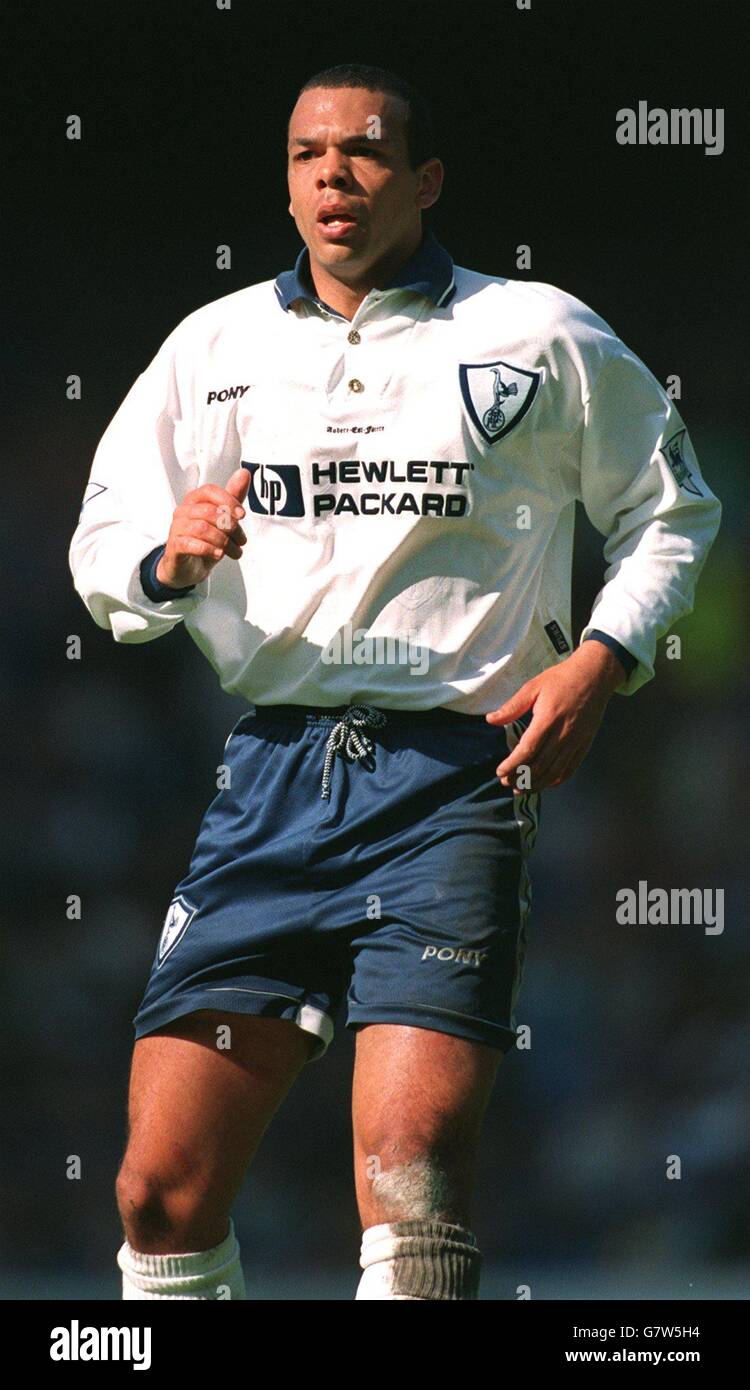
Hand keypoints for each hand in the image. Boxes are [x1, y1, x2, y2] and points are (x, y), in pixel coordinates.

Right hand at [156, 468, 250, 588]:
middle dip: (230, 527)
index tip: (242, 515)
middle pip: (209, 511)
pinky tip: (218, 554)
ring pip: (202, 529)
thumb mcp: (223, 520)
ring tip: (234, 552)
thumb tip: (245, 473)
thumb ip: (233, 498)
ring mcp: (176, 529)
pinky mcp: (174, 547)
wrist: (187, 568)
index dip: (228, 501)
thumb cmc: (206, 541)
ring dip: (223, 541)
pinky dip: (207, 549)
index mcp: (194, 500)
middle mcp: (183, 511)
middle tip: (241, 541)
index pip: (210, 491)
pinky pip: (189, 544)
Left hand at [485, 641, 626, 792]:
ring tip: (522, 789)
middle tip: (507, 782)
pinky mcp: (585, 744)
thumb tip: (490, 720)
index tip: (500, 772)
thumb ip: (512, 706)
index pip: (528, 750)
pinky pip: (570, 768)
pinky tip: (545, 784)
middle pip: (540, 765)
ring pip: (555, 771)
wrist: (594, 675)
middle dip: (521, 777)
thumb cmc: (561, 679)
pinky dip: (556, 780)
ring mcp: (576, 741)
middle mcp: (563, 734)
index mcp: (548, 719)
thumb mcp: (533, 687)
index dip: (512, 765)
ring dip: (537, 784)